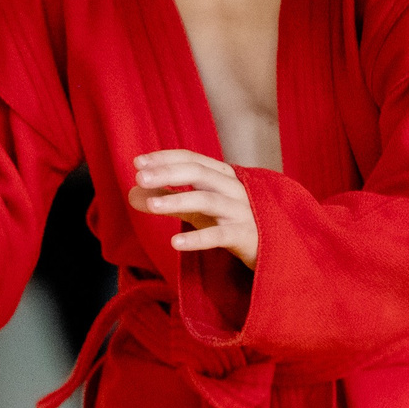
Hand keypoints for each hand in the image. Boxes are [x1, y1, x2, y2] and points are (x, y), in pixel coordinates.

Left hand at [129, 150, 258, 266]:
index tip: (138, 162)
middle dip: (168, 172)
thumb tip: (132, 192)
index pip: (192, 158)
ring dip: (178, 201)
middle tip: (139, 177)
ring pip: (208, 200)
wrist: (276, 249)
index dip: (165, 158)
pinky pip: (220, 235)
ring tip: (151, 206)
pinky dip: (197, 238)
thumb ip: (169, 199)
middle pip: (199, 173)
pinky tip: (175, 243)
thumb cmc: (232, 222)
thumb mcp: (199, 209)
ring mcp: (243, 211)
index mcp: (223, 176)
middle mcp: (234, 188)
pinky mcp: (247, 236)